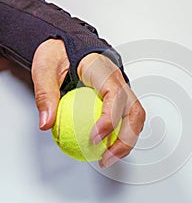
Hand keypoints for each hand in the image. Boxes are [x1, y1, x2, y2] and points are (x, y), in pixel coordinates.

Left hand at [32, 39, 145, 167]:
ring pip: (136, 118)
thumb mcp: (45, 68)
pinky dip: (122, 136)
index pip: (115, 97)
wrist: (69, 44)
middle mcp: (119, 82)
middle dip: (126, 139)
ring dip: (127, 142)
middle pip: (135, 112)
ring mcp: (122, 91)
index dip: (110, 120)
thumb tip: (47, 122)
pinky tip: (108, 148)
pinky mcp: (120, 99)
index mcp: (104, 71)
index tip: (94, 138)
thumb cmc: (62, 52)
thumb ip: (46, 95)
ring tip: (108, 158)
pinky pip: (127, 119)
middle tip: (106, 158)